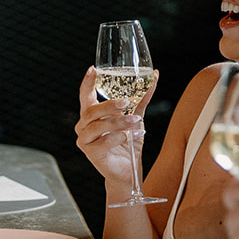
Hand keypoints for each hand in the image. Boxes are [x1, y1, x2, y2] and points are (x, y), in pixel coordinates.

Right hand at [74, 67, 157, 187]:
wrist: (129, 170)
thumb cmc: (128, 142)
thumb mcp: (136, 117)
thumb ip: (142, 98)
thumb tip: (155, 76)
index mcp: (91, 115)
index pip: (85, 95)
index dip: (87, 82)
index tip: (93, 69)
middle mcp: (84, 126)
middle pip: (91, 110)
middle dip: (109, 105)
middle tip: (126, 102)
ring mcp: (85, 141)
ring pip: (98, 126)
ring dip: (118, 122)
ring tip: (135, 120)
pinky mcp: (92, 154)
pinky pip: (105, 142)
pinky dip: (121, 137)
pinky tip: (133, 135)